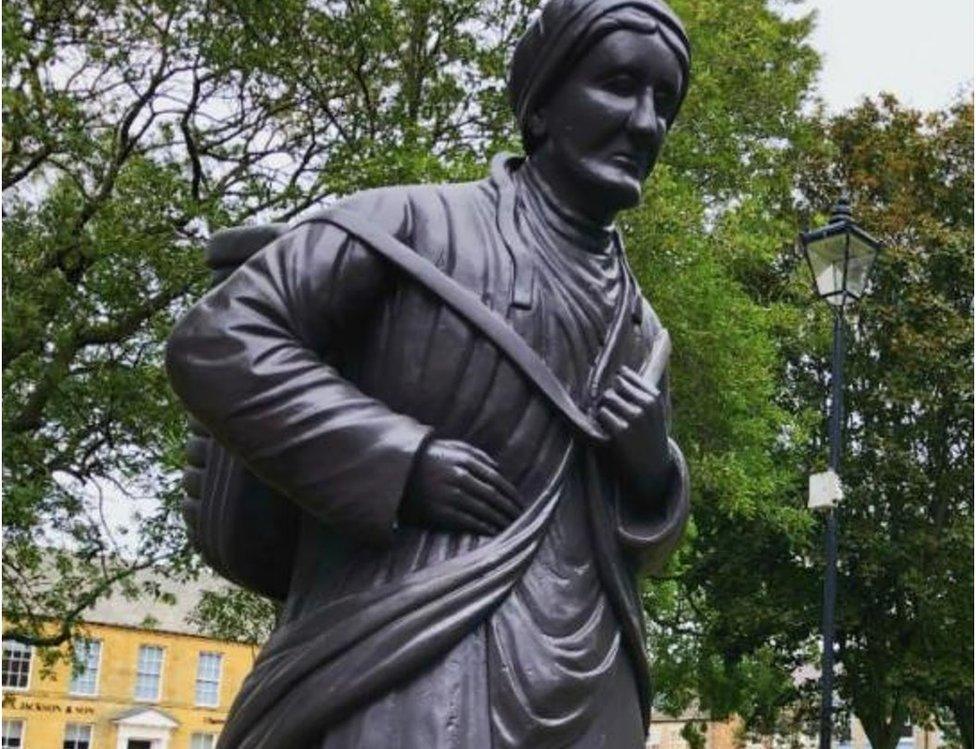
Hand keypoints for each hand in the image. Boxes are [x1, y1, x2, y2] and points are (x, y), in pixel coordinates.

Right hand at [401, 439, 520, 535]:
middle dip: (509, 509)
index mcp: (465, 460)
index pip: (497, 480)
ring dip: (500, 521)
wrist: (395, 471)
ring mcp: (449, 495)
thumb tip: (499, 468)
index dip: (511, 494)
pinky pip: (468, 522)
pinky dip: (484, 528)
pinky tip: (493, 533)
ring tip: (511, 528)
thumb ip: (477, 455)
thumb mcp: (451, 447)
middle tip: (520, 519)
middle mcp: (460, 477)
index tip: (521, 504)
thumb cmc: (428, 458)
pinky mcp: (439, 512)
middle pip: (493, 497)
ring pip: (483, 511)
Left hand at [596, 366, 669, 491]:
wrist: (653, 469)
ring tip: (609, 421)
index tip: (612, 389)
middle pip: (614, 385)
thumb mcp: (654, 413)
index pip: (626, 375)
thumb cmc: (649, 437)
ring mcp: (635, 418)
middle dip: (609, 395)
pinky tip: (607, 430)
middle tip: (609, 410)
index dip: (615, 382)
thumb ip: (641, 393)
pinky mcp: (621, 431)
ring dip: (603, 409)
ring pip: (606, 399)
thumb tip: (620, 370)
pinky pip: (601, 414)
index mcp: (654, 398)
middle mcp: (646, 405)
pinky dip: (600, 421)